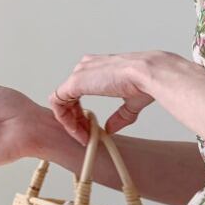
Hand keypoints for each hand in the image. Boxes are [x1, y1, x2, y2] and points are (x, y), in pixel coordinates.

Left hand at [48, 50, 173, 143]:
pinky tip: (76, 130)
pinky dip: (64, 119)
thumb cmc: (144, 81)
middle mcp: (86, 68)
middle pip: (69, 97)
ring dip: (70, 122)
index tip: (91, 128)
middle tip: (86, 135)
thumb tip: (111, 128)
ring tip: (83, 136)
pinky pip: (57, 102)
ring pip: (61, 101)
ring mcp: (79, 74)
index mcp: (97, 69)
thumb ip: (119, 116)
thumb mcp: (131, 103)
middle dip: (76, 120)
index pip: (78, 92)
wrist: (147, 75)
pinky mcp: (75, 82)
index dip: (81, 113)